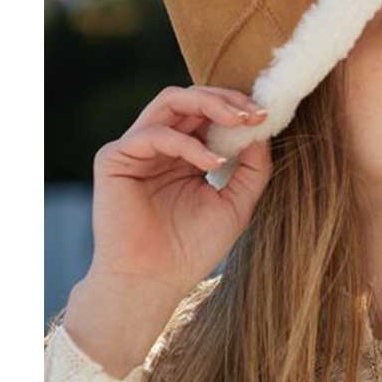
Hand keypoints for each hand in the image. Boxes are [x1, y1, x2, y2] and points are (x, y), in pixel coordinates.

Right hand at [84, 84, 271, 303]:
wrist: (153, 282)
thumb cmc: (191, 249)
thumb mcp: (235, 204)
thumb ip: (252, 167)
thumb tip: (263, 130)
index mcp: (184, 154)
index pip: (208, 113)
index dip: (238, 109)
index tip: (267, 115)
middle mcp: (159, 146)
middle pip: (190, 98)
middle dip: (227, 99)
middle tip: (255, 112)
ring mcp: (135, 149)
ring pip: (170, 100)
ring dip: (210, 105)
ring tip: (239, 122)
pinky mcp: (114, 158)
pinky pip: (154, 134)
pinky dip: (188, 143)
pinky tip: (212, 162)